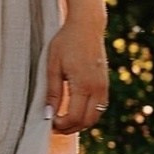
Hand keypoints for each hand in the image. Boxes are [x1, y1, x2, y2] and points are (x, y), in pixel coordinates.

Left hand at [43, 18, 109, 134]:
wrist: (87, 26)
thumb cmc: (66, 42)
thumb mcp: (53, 66)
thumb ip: (52, 92)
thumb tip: (48, 114)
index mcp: (83, 85)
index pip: (74, 117)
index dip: (62, 125)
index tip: (49, 122)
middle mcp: (97, 88)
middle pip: (87, 121)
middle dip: (71, 128)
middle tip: (55, 126)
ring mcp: (104, 86)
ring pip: (95, 116)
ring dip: (81, 123)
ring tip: (63, 120)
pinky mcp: (105, 83)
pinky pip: (100, 107)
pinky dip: (88, 114)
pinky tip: (75, 111)